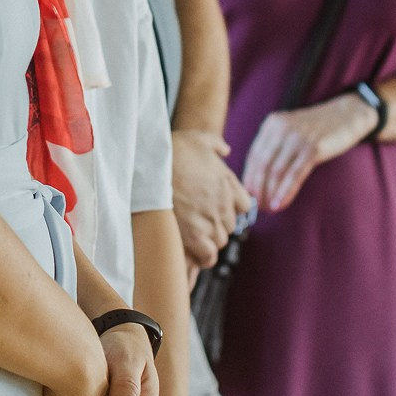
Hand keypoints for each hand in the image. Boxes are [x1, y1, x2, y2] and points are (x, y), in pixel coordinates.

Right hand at [171, 132, 251, 268]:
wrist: (152, 163)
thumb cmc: (172, 150)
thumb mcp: (199, 138)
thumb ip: (216, 144)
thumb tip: (226, 150)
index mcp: (228, 183)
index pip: (243, 206)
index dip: (230, 208)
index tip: (214, 207)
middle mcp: (224, 204)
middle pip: (229, 225)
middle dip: (216, 224)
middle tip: (196, 219)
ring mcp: (211, 221)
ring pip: (219, 241)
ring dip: (208, 239)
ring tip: (189, 232)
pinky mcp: (194, 235)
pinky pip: (208, 256)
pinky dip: (202, 256)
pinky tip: (191, 249)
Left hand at [241, 93, 377, 212]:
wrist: (347, 115)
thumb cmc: (317, 129)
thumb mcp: (291, 131)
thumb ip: (275, 148)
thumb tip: (258, 179)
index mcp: (272, 124)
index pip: (253, 155)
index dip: (249, 178)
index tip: (249, 196)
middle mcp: (281, 128)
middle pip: (262, 164)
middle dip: (258, 189)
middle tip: (259, 207)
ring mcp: (297, 137)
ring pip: (276, 171)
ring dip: (270, 193)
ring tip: (269, 208)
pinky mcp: (313, 147)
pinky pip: (294, 174)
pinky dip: (285, 191)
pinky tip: (280, 203)